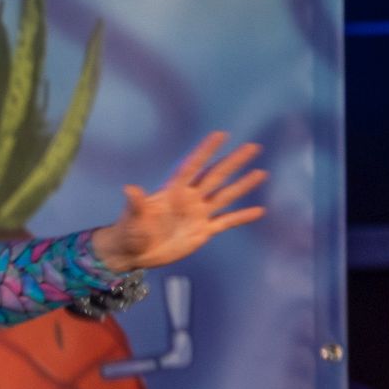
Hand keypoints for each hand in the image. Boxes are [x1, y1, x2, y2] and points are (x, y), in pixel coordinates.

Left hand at [94, 132, 266, 271]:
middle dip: (234, 161)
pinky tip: (259, 211)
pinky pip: (226, 222)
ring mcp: (197, 214)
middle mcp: (189, 199)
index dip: (205, 150)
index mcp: (173, 192)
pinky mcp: (202, 232)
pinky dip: (242, 217)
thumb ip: (135, 204)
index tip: (220, 134)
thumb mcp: (131, 218)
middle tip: (253, 146)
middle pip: (216, 176)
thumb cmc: (128, 233)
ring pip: (225, 196)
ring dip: (243, 185)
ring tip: (261, 173)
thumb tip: (129, 188)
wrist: (132, 254)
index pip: (193, 166)